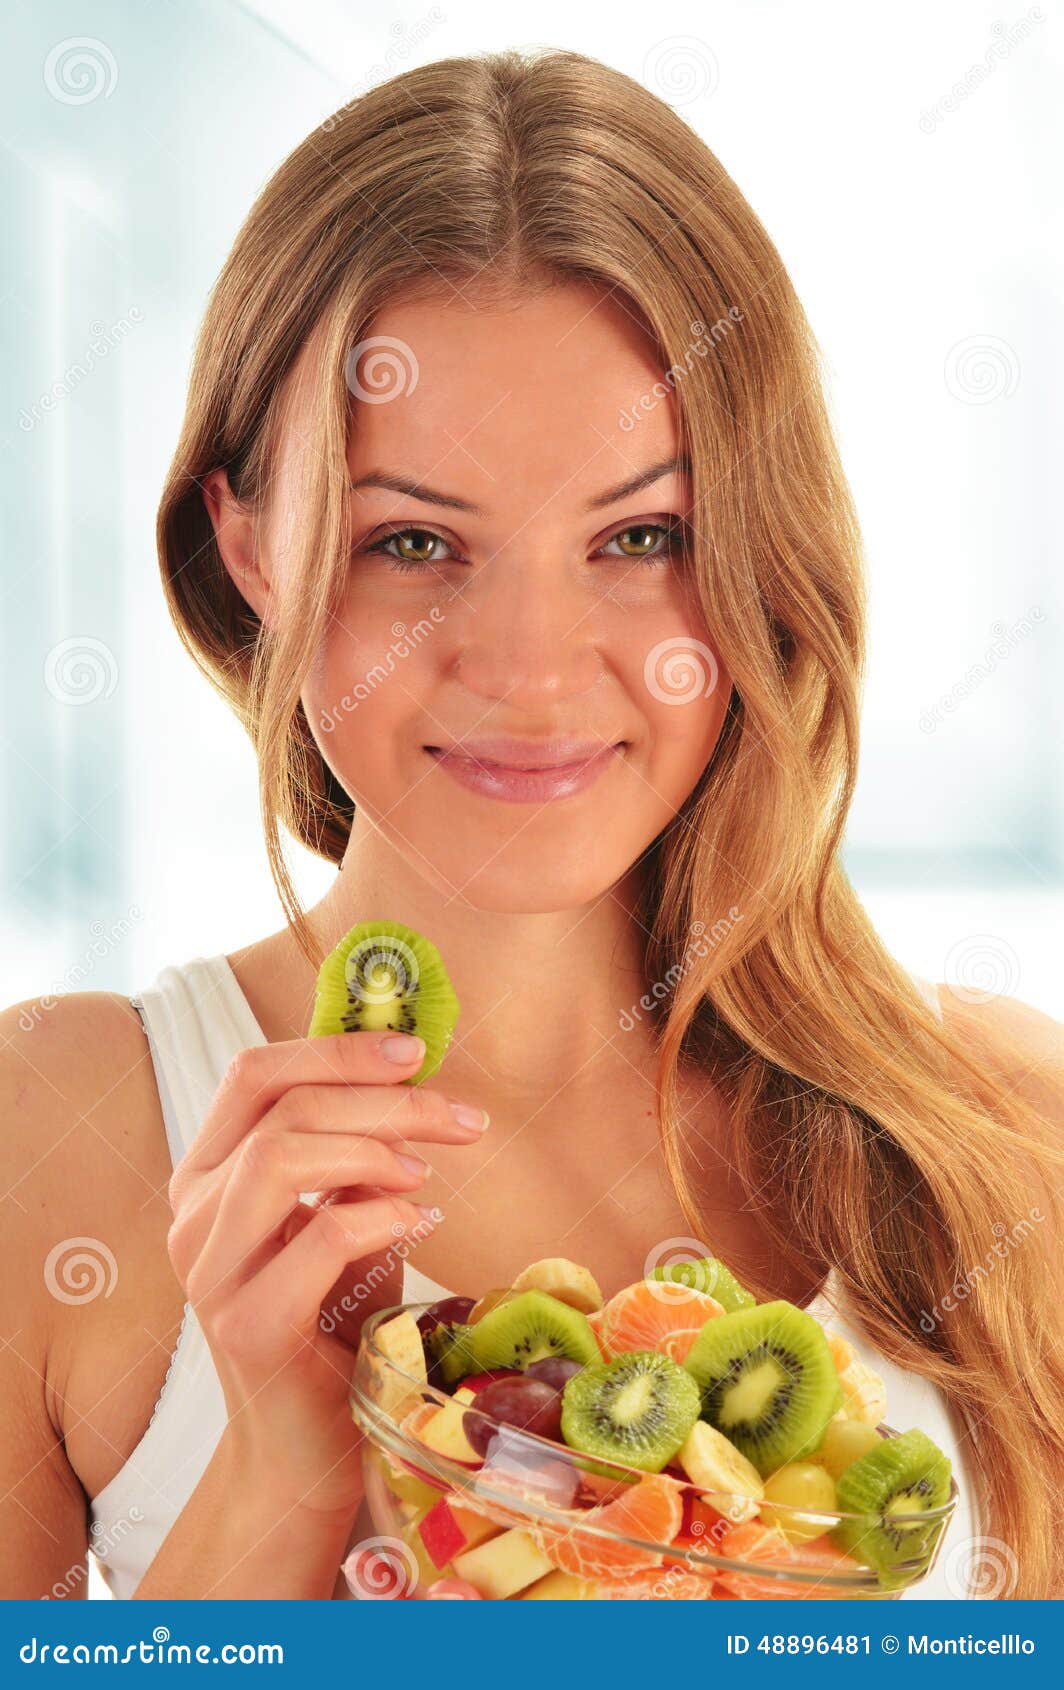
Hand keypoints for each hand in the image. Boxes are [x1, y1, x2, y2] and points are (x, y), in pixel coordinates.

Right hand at [166, 1029, 486, 1519]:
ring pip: (279, 1155)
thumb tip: (413, 1085)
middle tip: (461, 1117)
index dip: (334, 1048)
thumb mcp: (343, 1221)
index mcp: (208, 1176)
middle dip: (384, 1099)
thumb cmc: (331, 1325)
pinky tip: (420, 1222)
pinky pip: (320, 1237)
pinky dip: (382, 1215)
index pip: (253, 1074)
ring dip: (374, 1148)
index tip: (414, 1050)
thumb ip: (355, 1160)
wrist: (305, 1450)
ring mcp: (212, 1272)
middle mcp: (193, 1215)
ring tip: (427, 1174)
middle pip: (281, 1108)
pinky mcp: (249, 1325)